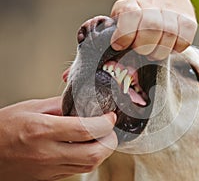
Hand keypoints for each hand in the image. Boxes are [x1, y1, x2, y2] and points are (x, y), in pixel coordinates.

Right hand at [0, 97, 116, 180]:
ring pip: (89, 166)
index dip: (105, 123)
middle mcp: (48, 153)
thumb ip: (59, 105)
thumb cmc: (3, 128)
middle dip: (109, 141)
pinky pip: (77, 170)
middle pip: (94, 154)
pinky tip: (85, 148)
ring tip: (100, 138)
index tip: (110, 117)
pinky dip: (88, 159)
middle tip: (109, 129)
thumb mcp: (30, 108)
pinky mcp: (49, 178)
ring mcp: (49, 169)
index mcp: (42, 131)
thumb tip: (82, 103)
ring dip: (102, 152)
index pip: (86, 129)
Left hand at [110, 0, 196, 59]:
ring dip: (159, 51)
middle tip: (141, 50)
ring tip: (153, 51)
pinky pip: (184, 41)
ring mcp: (174, 13)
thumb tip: (114, 47)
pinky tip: (168, 46)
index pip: (130, 17)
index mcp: (134, 3)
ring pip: (169, 36)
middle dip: (143, 46)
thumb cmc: (138, 8)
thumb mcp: (122, 12)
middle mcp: (155, 5)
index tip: (119, 45)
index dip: (124, 35)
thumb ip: (115, 28)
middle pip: (151, 28)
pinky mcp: (189, 21)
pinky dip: (175, 49)